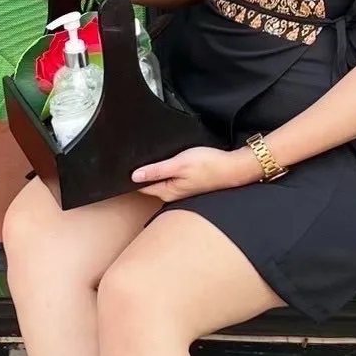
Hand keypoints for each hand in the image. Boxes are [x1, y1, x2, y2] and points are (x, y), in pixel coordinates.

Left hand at [132, 145, 257, 201]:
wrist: (234, 168)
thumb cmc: (210, 165)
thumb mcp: (179, 164)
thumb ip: (156, 170)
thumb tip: (134, 176)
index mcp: (167, 191)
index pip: (140, 186)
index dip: (130, 176)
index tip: (121, 167)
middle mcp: (172, 194)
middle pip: (149, 185)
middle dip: (141, 174)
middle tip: (130, 161)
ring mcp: (181, 190)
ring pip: (160, 181)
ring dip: (154, 172)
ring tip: (147, 161)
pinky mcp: (188, 184)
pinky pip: (171, 179)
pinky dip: (166, 172)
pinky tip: (167, 164)